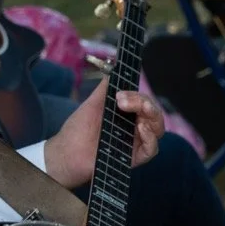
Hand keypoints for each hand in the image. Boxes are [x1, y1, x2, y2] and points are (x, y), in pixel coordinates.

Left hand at [44, 81, 163, 188]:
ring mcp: (135, 142)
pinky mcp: (134, 158)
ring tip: (141, 111)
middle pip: (154, 113)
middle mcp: (134, 126)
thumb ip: (105, 88)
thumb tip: (115, 68)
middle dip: (146, 103)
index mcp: (127, 113)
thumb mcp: (92, 104)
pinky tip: (141, 128)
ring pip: (157, 128)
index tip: (120, 95)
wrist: (67, 153)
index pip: (143, 101)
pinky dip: (150, 138)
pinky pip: (151, 149)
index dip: (137, 96)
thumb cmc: (78, 129)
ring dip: (152, 116)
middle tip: (127, 101)